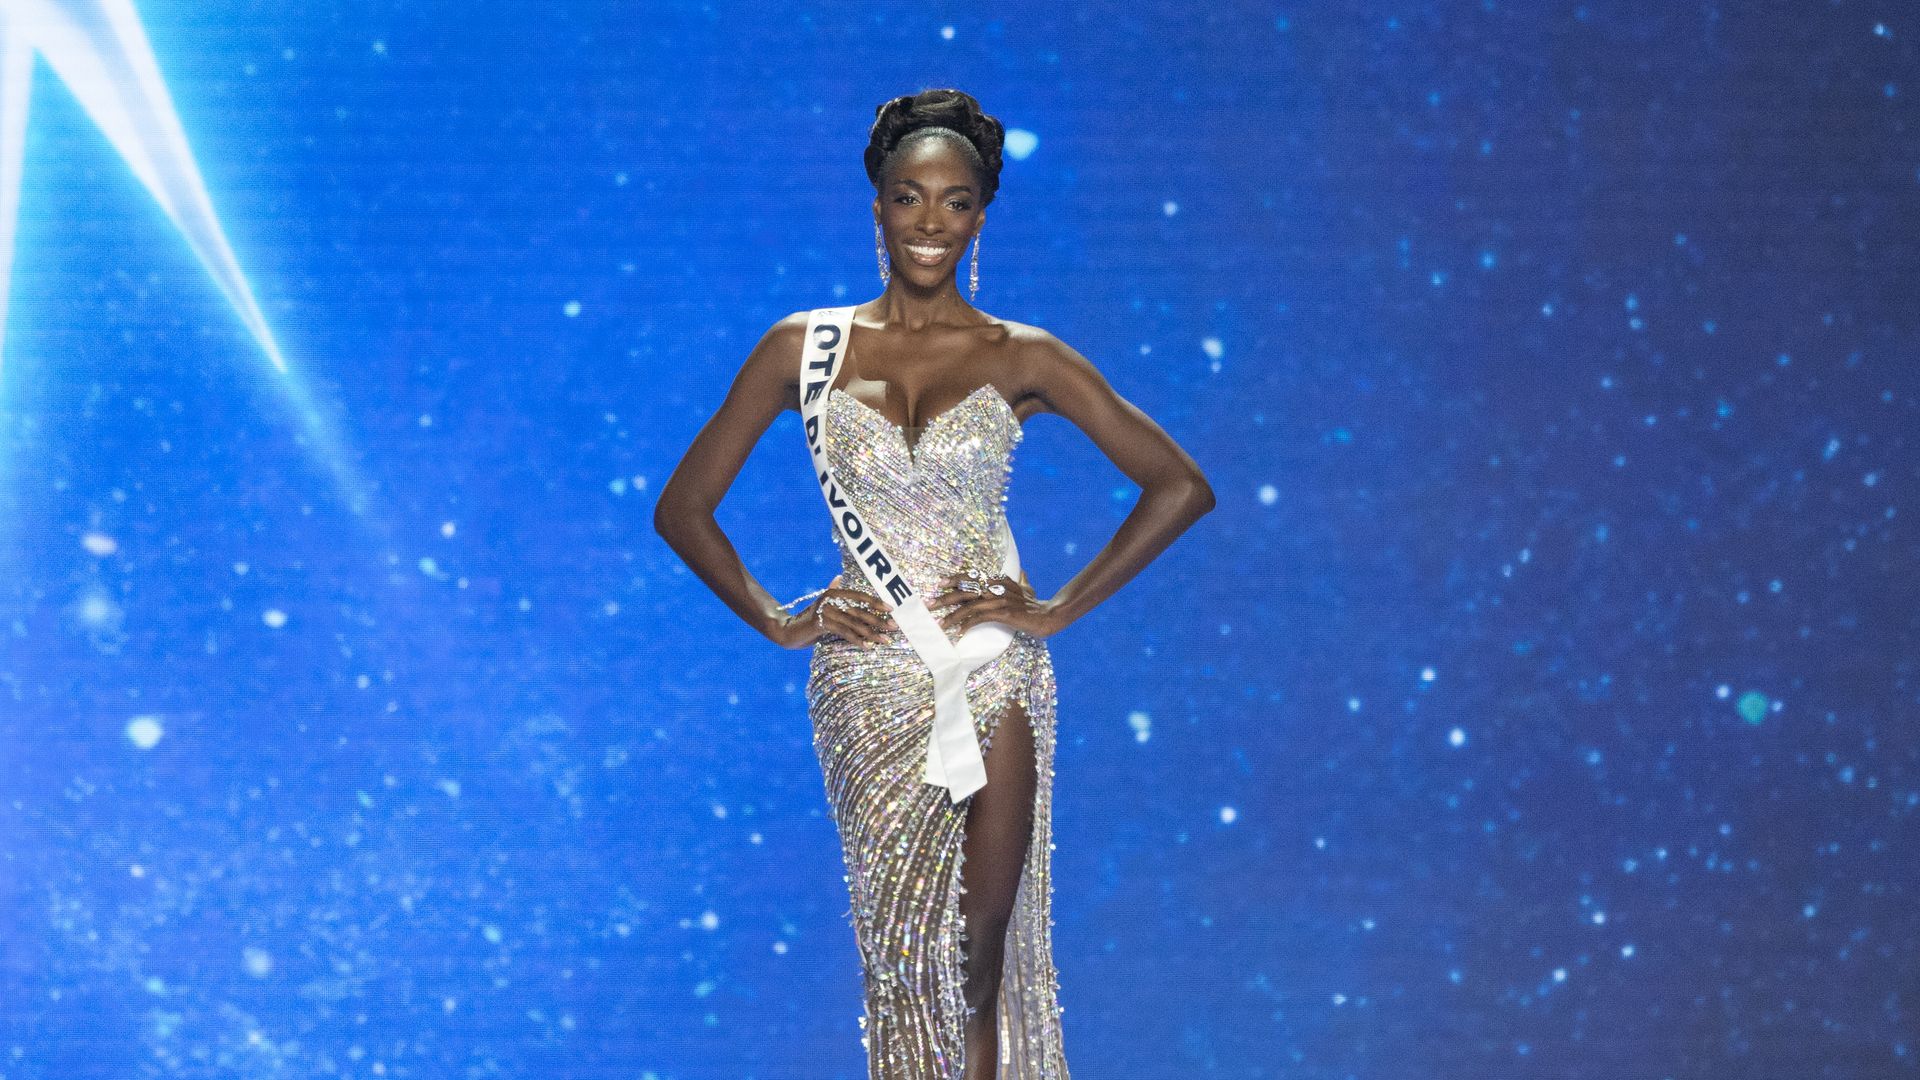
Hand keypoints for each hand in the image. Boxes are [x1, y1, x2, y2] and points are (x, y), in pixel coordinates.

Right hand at [774, 586, 895, 647]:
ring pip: (855, 623)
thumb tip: (839, 576)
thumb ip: (832, 590)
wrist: (789, 631)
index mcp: (834, 593)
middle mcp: (831, 599)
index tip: (891, 610)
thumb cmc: (809, 619)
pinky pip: (845, 632)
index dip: (876, 602)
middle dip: (879, 620)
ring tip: (885, 641)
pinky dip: (858, 640)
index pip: (860, 596)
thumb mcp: (822, 605)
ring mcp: (826, 611)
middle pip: (860, 611)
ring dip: (872, 633)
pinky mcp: (822, 623)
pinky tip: (868, 647)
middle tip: (894, 627)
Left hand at [928, 573, 1063, 637]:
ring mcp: (1000, 600)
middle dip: (945, 597)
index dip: (955, 578)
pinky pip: (979, 618)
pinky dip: (967, 624)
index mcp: (1000, 580)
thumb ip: (1022, 580)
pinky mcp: (1003, 613)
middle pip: (966, 589)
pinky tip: (958, 632)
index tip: (940, 583)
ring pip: (969, 605)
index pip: (972, 576)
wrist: (1048, 616)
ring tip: (940, 623)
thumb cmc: (1036, 604)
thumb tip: (1022, 572)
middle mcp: (997, 587)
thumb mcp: (1028, 588)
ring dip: (952, 615)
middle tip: (930, 604)